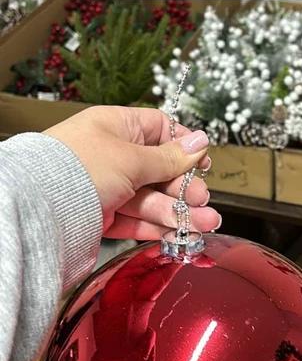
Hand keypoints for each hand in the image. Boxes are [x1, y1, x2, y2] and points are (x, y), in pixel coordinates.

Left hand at [46, 105, 220, 238]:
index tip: (202, 164)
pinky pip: (135, 220)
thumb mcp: (132, 157)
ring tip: (203, 225)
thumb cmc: (79, 168)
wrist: (40, 208)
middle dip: (185, 189)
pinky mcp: (102, 215)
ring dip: (179, 212)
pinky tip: (178, 234)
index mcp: (117, 126)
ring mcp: (107, 186)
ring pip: (151, 199)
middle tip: (203, 203)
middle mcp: (112, 155)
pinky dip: (157, 227)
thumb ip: (170, 156)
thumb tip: (201, 141)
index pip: (159, 130)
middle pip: (160, 170)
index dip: (183, 147)